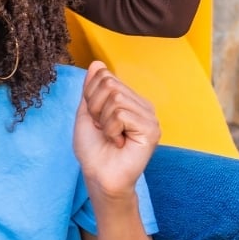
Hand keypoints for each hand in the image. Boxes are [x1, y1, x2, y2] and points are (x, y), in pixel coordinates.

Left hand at [72, 62, 160, 199]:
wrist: (98, 175)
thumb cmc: (93, 149)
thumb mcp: (86, 113)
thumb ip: (92, 88)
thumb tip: (97, 63)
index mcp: (129, 99)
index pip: (105, 76)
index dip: (90, 97)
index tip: (95, 118)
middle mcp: (142, 105)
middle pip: (110, 84)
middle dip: (96, 108)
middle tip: (103, 129)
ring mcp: (149, 116)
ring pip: (115, 98)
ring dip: (104, 120)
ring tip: (111, 136)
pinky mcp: (151, 129)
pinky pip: (121, 114)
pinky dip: (111, 130)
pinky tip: (119, 143)